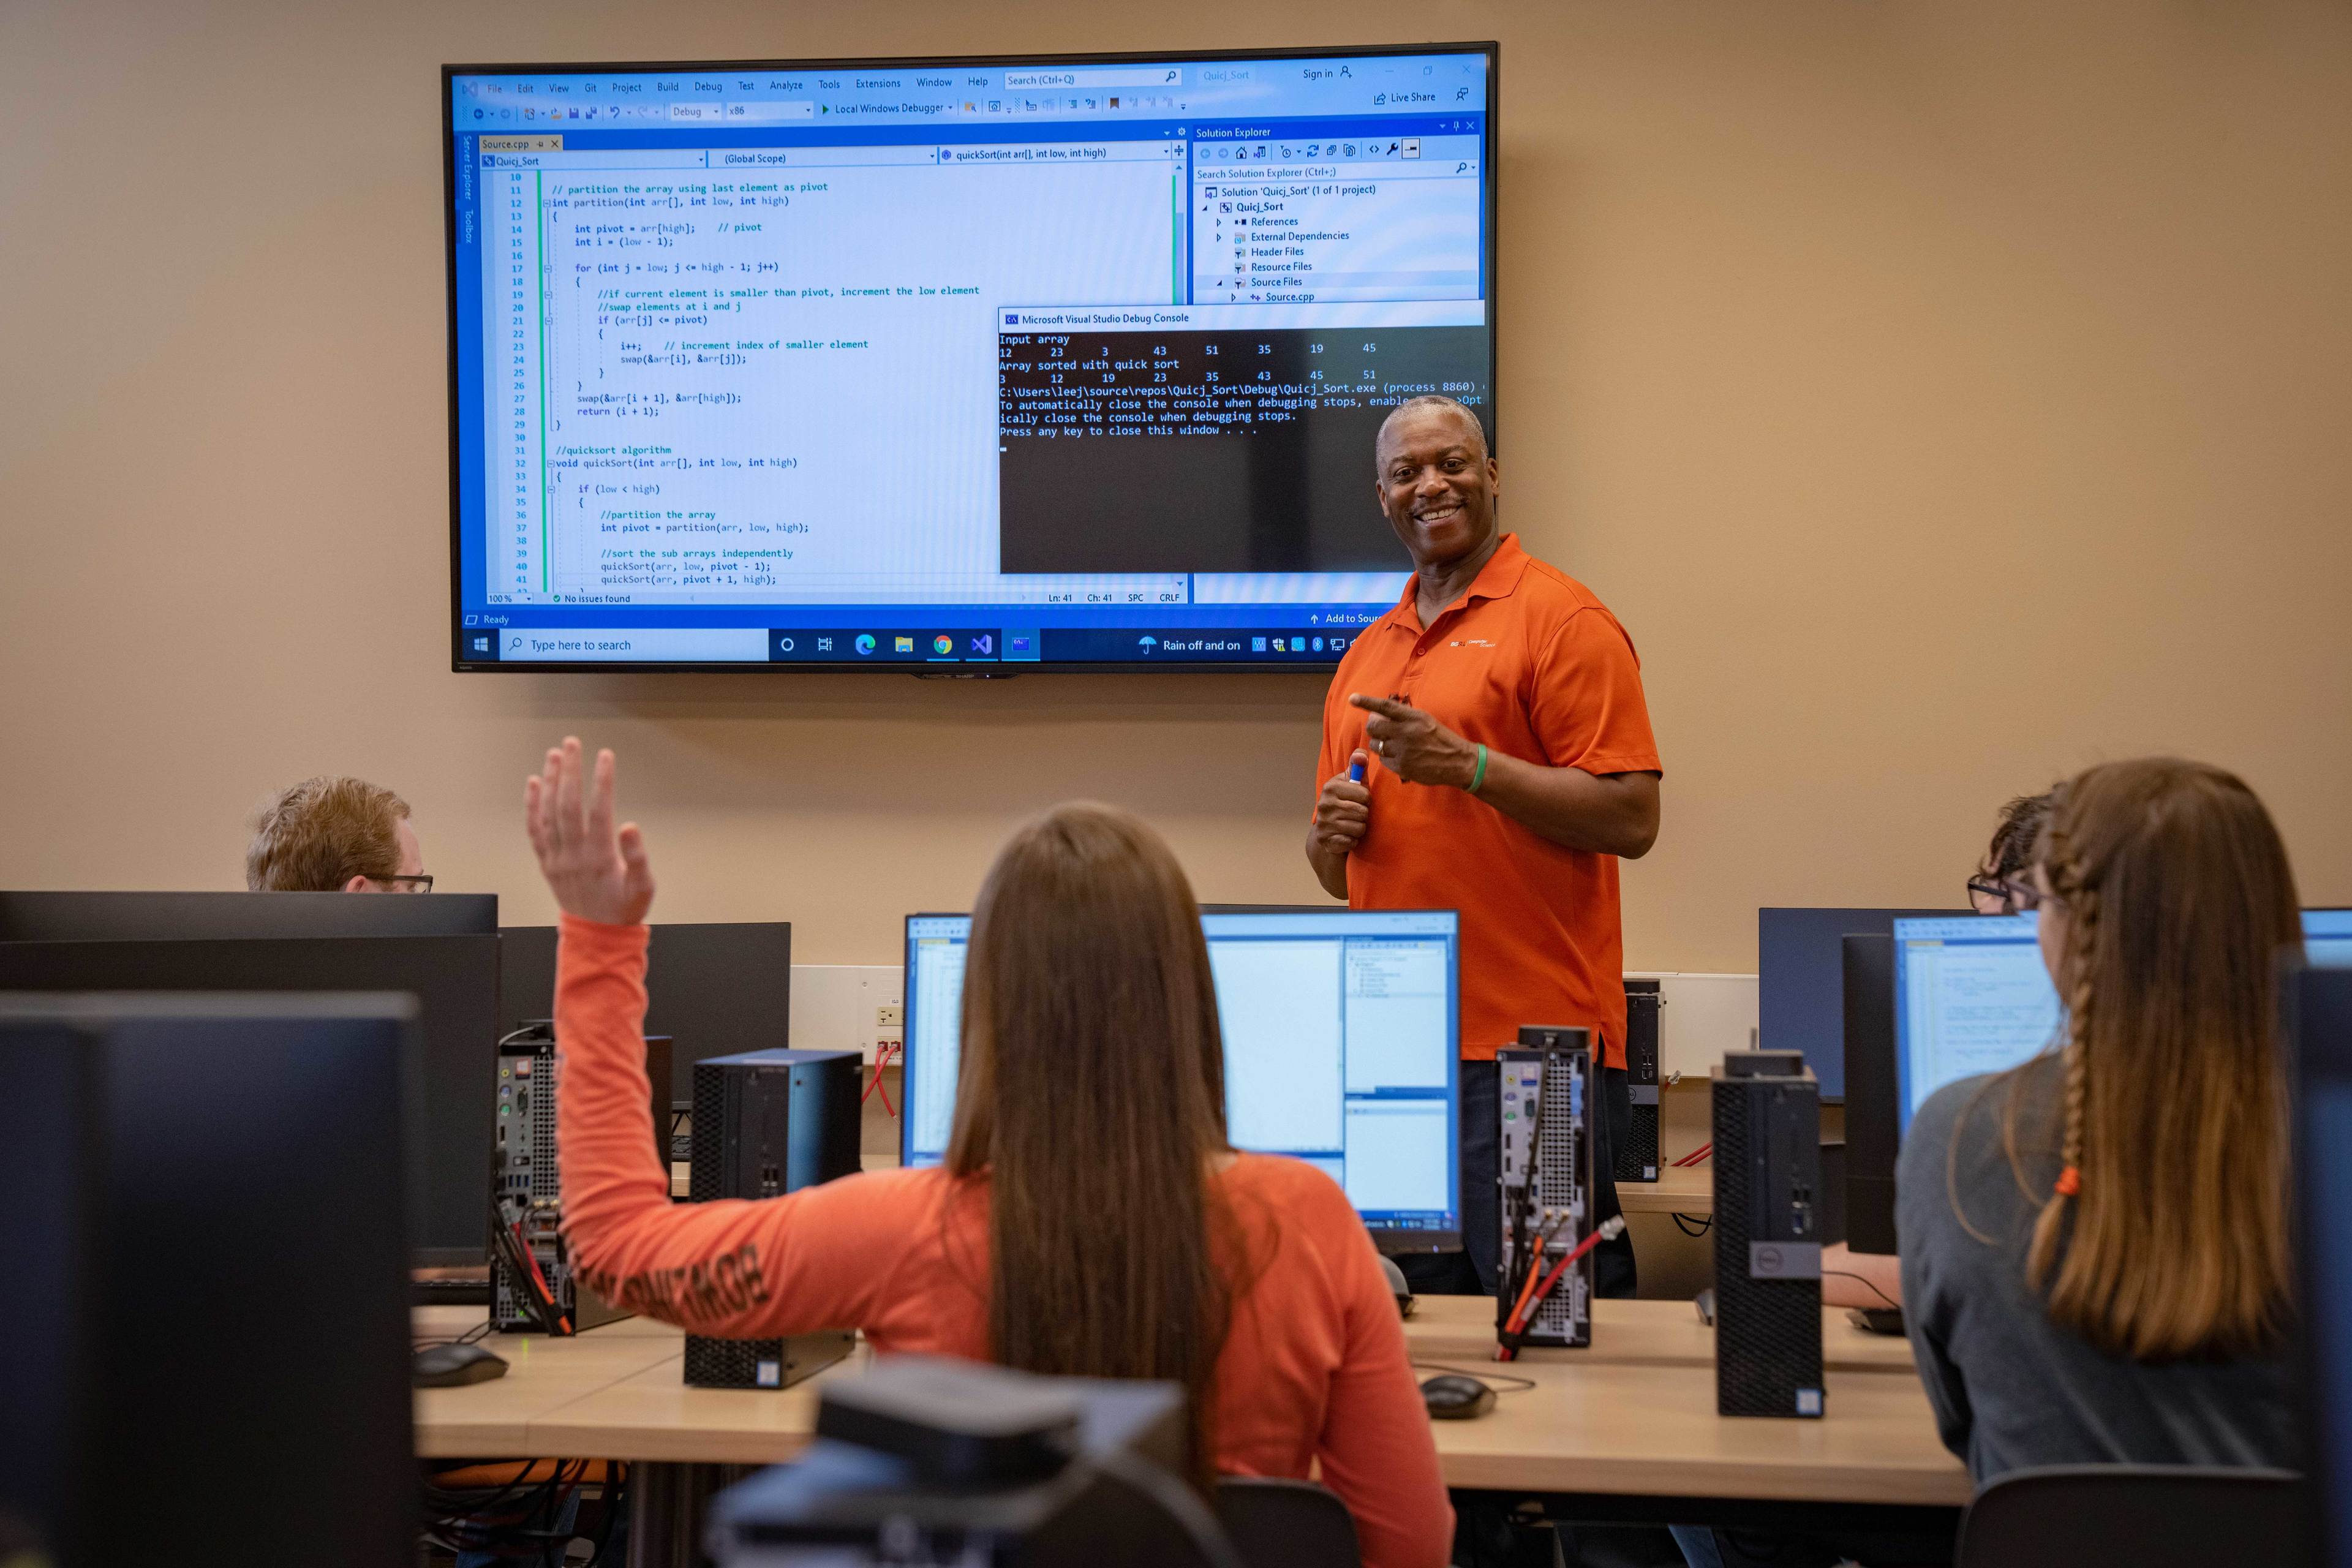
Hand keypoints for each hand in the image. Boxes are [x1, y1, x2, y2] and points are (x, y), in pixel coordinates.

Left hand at [525, 737, 655, 925]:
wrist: (597, 935)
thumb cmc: (624, 908)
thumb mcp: (644, 888)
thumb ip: (638, 857)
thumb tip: (631, 825)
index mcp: (600, 857)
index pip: (600, 810)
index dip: (602, 780)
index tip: (605, 755)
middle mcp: (573, 855)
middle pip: (568, 804)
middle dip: (571, 771)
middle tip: (572, 743)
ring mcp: (556, 858)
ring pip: (549, 813)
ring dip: (551, 781)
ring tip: (555, 755)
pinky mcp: (546, 862)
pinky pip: (534, 830)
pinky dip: (532, 805)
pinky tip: (535, 783)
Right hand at [1313, 750, 1373, 857]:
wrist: (1328, 833)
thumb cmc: (1345, 804)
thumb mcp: (1351, 784)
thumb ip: (1357, 767)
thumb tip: (1362, 753)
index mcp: (1331, 787)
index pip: (1364, 794)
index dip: (1367, 799)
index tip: (1360, 801)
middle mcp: (1324, 804)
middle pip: (1363, 812)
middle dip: (1364, 816)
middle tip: (1356, 815)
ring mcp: (1324, 823)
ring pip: (1359, 828)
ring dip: (1360, 829)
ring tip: (1352, 825)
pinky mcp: (1326, 841)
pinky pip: (1352, 841)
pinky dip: (1353, 840)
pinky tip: (1347, 836)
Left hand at [1349, 694, 1477, 788]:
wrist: (1457, 761)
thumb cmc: (1440, 738)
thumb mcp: (1425, 720)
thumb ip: (1404, 717)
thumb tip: (1379, 714)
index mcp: (1413, 718)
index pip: (1385, 707)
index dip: (1366, 702)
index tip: (1352, 698)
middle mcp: (1406, 733)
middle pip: (1374, 727)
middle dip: (1373, 727)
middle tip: (1379, 729)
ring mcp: (1403, 751)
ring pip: (1375, 745)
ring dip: (1379, 744)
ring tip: (1392, 744)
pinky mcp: (1402, 767)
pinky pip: (1383, 761)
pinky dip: (1387, 758)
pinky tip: (1399, 757)